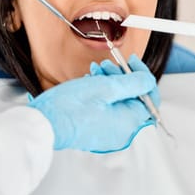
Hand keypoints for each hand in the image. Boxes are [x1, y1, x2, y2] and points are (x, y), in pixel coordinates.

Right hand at [27, 55, 159, 152]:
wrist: (44, 123)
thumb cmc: (71, 108)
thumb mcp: (107, 87)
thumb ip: (133, 83)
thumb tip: (148, 80)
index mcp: (129, 123)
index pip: (149, 96)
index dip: (142, 75)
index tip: (132, 62)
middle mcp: (122, 131)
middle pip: (133, 97)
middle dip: (122, 76)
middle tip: (108, 65)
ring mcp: (109, 133)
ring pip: (119, 101)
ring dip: (110, 82)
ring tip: (95, 71)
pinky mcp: (97, 130)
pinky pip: (107, 108)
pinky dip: (102, 93)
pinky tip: (90, 81)